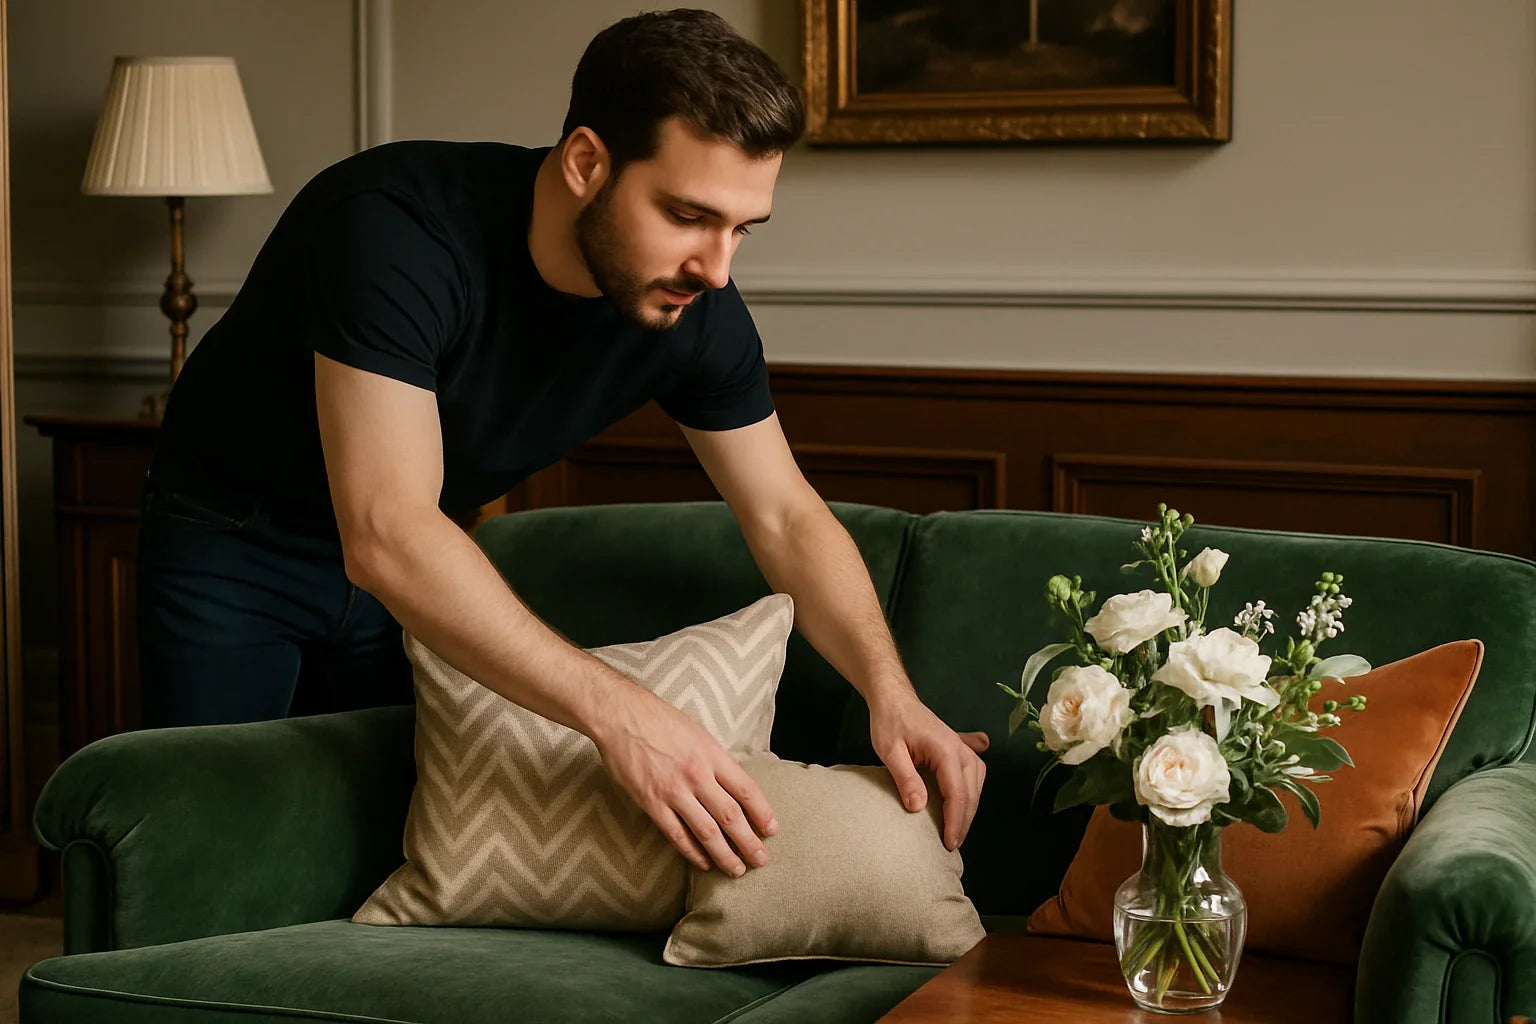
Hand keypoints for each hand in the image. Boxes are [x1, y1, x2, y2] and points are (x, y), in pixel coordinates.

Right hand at [592, 688, 776, 876]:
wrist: (622, 716)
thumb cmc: (661, 720)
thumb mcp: (699, 733)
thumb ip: (715, 760)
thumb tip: (732, 786)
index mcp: (712, 755)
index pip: (746, 790)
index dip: (762, 813)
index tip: (772, 830)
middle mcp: (697, 775)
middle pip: (731, 816)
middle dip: (748, 842)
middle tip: (761, 860)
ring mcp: (673, 791)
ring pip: (706, 831)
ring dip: (724, 854)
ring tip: (737, 870)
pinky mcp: (651, 802)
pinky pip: (676, 834)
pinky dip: (692, 852)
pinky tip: (704, 863)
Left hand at [869, 688, 988, 850]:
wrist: (894, 698)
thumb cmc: (890, 722)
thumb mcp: (890, 751)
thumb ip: (905, 778)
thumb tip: (918, 808)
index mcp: (945, 750)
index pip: (957, 792)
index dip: (955, 821)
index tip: (949, 843)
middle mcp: (960, 749)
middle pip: (971, 791)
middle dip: (964, 820)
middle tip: (952, 844)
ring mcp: (962, 746)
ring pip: (977, 782)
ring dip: (970, 806)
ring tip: (958, 828)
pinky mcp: (959, 746)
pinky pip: (975, 770)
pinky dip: (975, 787)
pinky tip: (972, 795)